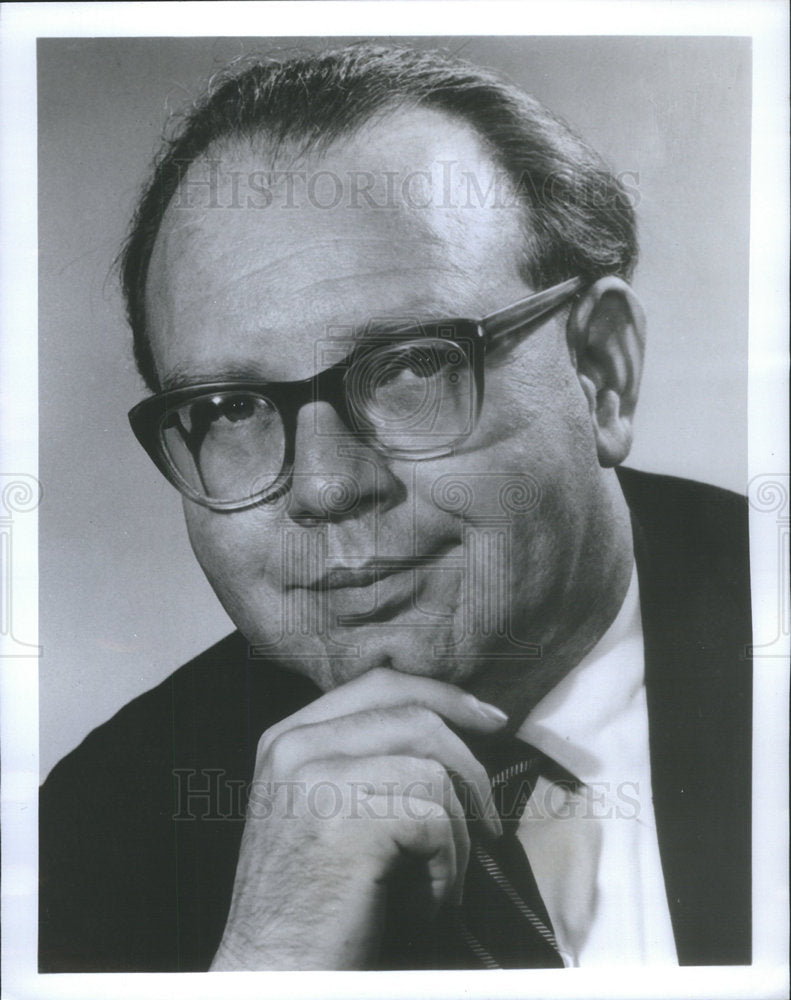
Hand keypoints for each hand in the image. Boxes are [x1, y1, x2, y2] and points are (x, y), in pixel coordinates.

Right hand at [210, 667, 506, 969]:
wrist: (271, 976)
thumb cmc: (309, 904)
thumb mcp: (320, 809)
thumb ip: (361, 759)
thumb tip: (448, 728)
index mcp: (288, 737)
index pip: (379, 684)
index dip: (444, 695)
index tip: (489, 719)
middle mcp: (296, 746)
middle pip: (415, 716)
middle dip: (470, 763)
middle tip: (491, 817)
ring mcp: (316, 778)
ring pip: (434, 770)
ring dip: (461, 833)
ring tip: (446, 877)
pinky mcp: (345, 819)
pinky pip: (436, 821)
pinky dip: (450, 867)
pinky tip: (430, 900)